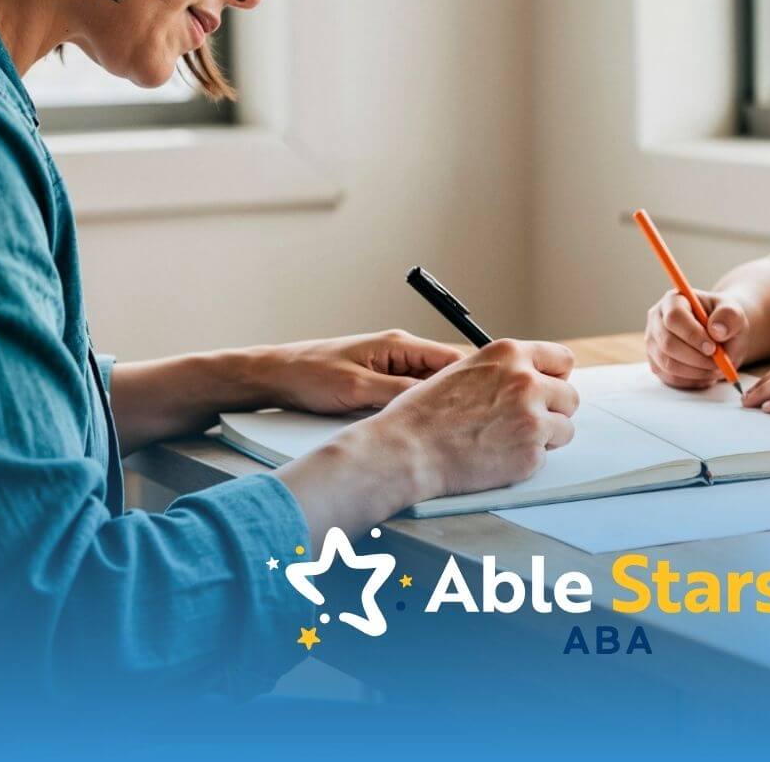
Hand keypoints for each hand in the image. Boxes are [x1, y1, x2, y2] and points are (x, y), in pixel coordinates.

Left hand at [259, 330, 464, 414]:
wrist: (276, 375)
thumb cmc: (309, 375)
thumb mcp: (357, 389)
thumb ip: (398, 393)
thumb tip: (434, 402)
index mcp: (398, 344)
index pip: (453, 356)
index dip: (477, 376)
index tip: (493, 396)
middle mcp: (400, 351)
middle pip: (447, 370)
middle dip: (465, 391)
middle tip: (481, 417)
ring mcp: (391, 365)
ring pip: (432, 383)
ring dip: (444, 401)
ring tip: (459, 425)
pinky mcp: (382, 379)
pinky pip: (414, 391)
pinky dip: (424, 405)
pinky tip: (429, 424)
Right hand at [369, 338, 578, 499]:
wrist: (408, 449)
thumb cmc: (423, 412)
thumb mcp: (463, 370)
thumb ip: (500, 371)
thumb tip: (524, 376)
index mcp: (509, 354)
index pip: (562, 359)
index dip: (556, 377)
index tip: (550, 388)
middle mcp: (526, 381)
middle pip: (570, 396)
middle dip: (553, 410)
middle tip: (527, 422)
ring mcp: (532, 418)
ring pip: (565, 428)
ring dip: (545, 437)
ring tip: (509, 441)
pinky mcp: (531, 454)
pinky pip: (545, 457)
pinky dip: (526, 461)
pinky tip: (497, 458)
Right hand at [645, 288, 748, 389]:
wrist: (721, 335)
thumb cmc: (724, 321)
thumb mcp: (734, 313)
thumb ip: (729, 317)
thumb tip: (716, 332)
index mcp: (673, 300)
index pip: (674, 317)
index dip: (693, 335)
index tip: (713, 348)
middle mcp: (657, 320)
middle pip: (668, 343)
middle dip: (696, 358)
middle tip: (718, 363)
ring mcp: (653, 343)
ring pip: (668, 364)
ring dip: (696, 371)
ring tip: (716, 368)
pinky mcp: (656, 363)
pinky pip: (671, 378)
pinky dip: (692, 380)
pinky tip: (706, 373)